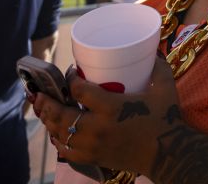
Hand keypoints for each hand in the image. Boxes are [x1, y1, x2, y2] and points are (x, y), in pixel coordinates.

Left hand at [34, 58, 181, 175]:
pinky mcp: (93, 158)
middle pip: (61, 114)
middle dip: (46, 102)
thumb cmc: (166, 120)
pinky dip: (57, 140)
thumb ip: (158, 68)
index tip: (71, 72)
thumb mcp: (165, 89)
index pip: (79, 90)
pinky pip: (66, 150)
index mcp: (112, 107)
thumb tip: (152, 51)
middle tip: (39, 92)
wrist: (168, 154)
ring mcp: (93, 145)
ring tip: (42, 109)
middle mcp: (97, 127)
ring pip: (60, 133)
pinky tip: (55, 132)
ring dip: (48, 120)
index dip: (70, 79)